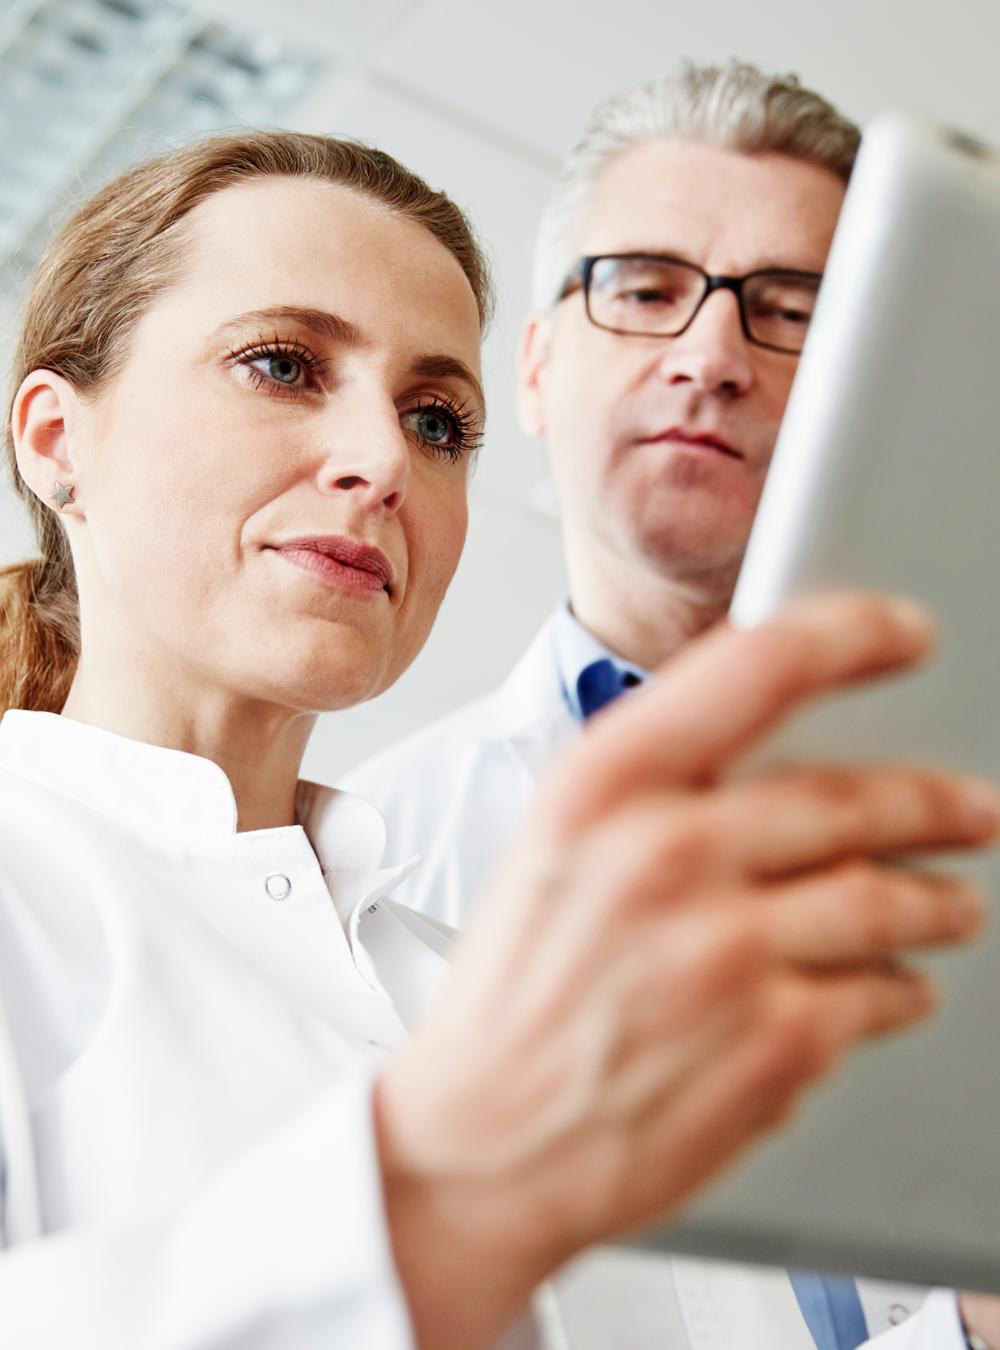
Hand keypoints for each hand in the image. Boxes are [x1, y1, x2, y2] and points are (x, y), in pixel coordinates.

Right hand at [376, 592, 999, 1349]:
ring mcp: (725, 953)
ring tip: (956, 905)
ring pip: (886, 897)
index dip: (854, 636)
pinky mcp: (772, 1046)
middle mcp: (665, 854)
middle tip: (974, 808)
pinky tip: (900, 987)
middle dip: (938, 802)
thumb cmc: (512, 996)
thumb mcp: (554, 850)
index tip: (907, 633)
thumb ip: (660, 786)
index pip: (758, 666)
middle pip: (850, 795)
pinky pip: (883, 994)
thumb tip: (783, 749)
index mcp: (602, 787)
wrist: (479, 1145)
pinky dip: (903, 988)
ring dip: (939, 901)